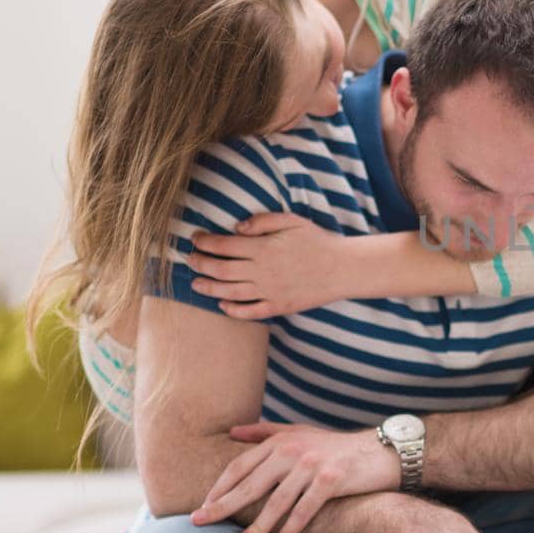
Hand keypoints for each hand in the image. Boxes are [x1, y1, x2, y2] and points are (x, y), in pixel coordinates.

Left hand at [188, 212, 343, 318]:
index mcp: (263, 248)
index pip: (223, 245)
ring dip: (208, 288)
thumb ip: (262, 220)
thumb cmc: (318, 241)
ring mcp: (269, 291)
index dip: (204, 242)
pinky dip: (232, 310)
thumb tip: (236, 227)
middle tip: (191, 260)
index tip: (194, 239)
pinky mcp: (279, 306)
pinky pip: (250, 312)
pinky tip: (222, 304)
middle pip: (220, 270)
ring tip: (196, 284)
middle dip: (200, 264)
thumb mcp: (292, 221)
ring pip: (229, 292)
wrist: (342, 268)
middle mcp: (262, 271)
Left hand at [190, 422, 399, 532]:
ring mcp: (312, 466)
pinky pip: (304, 510)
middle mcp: (293, 451)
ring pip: (275, 502)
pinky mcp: (331, 481)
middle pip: (250, 484)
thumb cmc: (338, 446)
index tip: (203, 505)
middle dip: (222, 506)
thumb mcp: (301, 432)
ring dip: (256, 527)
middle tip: (199, 523)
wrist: (382, 450)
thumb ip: (266, 432)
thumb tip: (232, 432)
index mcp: (282, 441)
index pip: (241, 465)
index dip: (220, 487)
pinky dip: (290, 530)